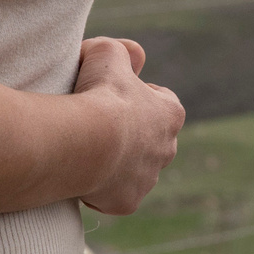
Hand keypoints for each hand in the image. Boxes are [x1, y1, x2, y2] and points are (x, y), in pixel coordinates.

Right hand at [73, 36, 183, 214]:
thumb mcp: (107, 53)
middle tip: (102, 129)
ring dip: (118, 165)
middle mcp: (166, 149)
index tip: (119, 96)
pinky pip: (115, 197)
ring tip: (90, 156)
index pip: (164, 102)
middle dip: (133, 135)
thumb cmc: (99, 95)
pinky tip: (83, 180)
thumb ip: (120, 50)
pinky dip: (101, 191)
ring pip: (136, 172)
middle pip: (153, 141)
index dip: (142, 97)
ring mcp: (148, 179)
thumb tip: (131, 52)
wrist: (84, 143)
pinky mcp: (127, 203)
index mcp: (170, 114)